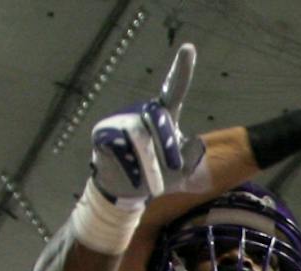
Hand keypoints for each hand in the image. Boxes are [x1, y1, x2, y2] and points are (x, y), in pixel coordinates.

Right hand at [88, 43, 204, 203]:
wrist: (127, 193)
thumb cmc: (158, 178)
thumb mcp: (183, 174)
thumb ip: (193, 159)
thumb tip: (198, 141)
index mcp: (165, 116)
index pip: (174, 91)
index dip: (181, 70)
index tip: (188, 47)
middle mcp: (142, 112)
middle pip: (159, 119)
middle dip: (168, 147)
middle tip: (174, 168)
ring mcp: (121, 120)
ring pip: (139, 136)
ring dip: (150, 164)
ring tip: (151, 181)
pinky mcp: (103, 132)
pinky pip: (118, 145)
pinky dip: (129, 165)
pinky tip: (131, 173)